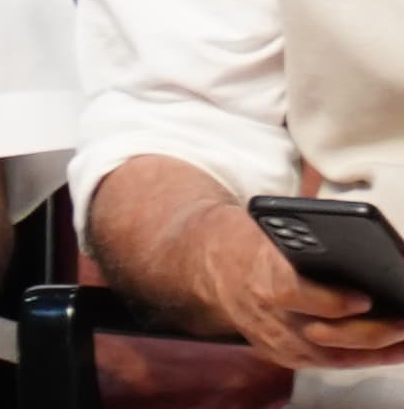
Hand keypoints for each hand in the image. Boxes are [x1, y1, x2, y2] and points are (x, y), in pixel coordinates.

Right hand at [184, 201, 403, 371]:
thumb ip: (310, 246)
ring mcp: (274, 339)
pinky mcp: (282, 354)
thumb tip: (366, 256)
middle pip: (324, 333)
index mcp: (258, 274)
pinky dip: (363, 357)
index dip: (332, 301)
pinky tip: (390, 348)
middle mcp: (265, 313)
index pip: (293, 293)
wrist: (208, 263)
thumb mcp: (271, 230)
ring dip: (377, 349)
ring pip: (333, 355)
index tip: (365, 297)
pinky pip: (329, 363)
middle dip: (371, 331)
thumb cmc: (249, 241)